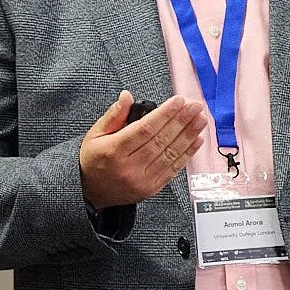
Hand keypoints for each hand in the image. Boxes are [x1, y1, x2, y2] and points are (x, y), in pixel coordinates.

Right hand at [79, 90, 208, 209]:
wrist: (90, 192)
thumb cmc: (93, 160)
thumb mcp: (95, 134)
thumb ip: (113, 115)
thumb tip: (127, 96)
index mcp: (114, 151)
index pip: (145, 129)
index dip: (165, 114)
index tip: (178, 101)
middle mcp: (129, 167)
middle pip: (161, 140)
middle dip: (182, 121)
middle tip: (195, 106)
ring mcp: (142, 180)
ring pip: (170, 154)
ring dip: (189, 135)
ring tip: (200, 119)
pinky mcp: (151, 189)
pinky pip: (173, 169)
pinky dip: (187, 154)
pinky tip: (196, 140)